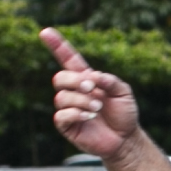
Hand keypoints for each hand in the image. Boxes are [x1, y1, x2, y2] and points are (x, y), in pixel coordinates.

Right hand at [43, 29, 140, 160]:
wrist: (125, 139)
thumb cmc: (124, 113)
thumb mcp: (123, 92)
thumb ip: (110, 80)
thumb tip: (92, 76)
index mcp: (86, 79)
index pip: (67, 59)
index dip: (57, 45)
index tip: (45, 32)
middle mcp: (74, 92)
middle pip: (59, 77)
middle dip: (74, 80)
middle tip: (92, 88)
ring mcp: (68, 108)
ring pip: (61, 97)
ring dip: (81, 100)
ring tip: (97, 107)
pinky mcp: (67, 125)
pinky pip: (61, 115)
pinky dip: (75, 113)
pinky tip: (89, 116)